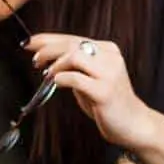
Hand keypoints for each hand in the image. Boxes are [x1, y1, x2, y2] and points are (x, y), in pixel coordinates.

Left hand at [24, 34, 156, 149]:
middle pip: (72, 44)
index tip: (30, 42)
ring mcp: (109, 73)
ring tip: (46, 74)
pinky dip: (62, 78)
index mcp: (108, 50)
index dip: (48, 39)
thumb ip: (76, 67)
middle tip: (34, 60)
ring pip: (74, 56)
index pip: (73, 39)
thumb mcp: (92, 79)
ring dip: (55, 64)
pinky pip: (77, 78)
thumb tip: (48, 58)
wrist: (133, 124)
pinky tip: (56, 83)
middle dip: (47, 49)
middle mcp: (110, 58)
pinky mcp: (105, 91)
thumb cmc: (110, 104)